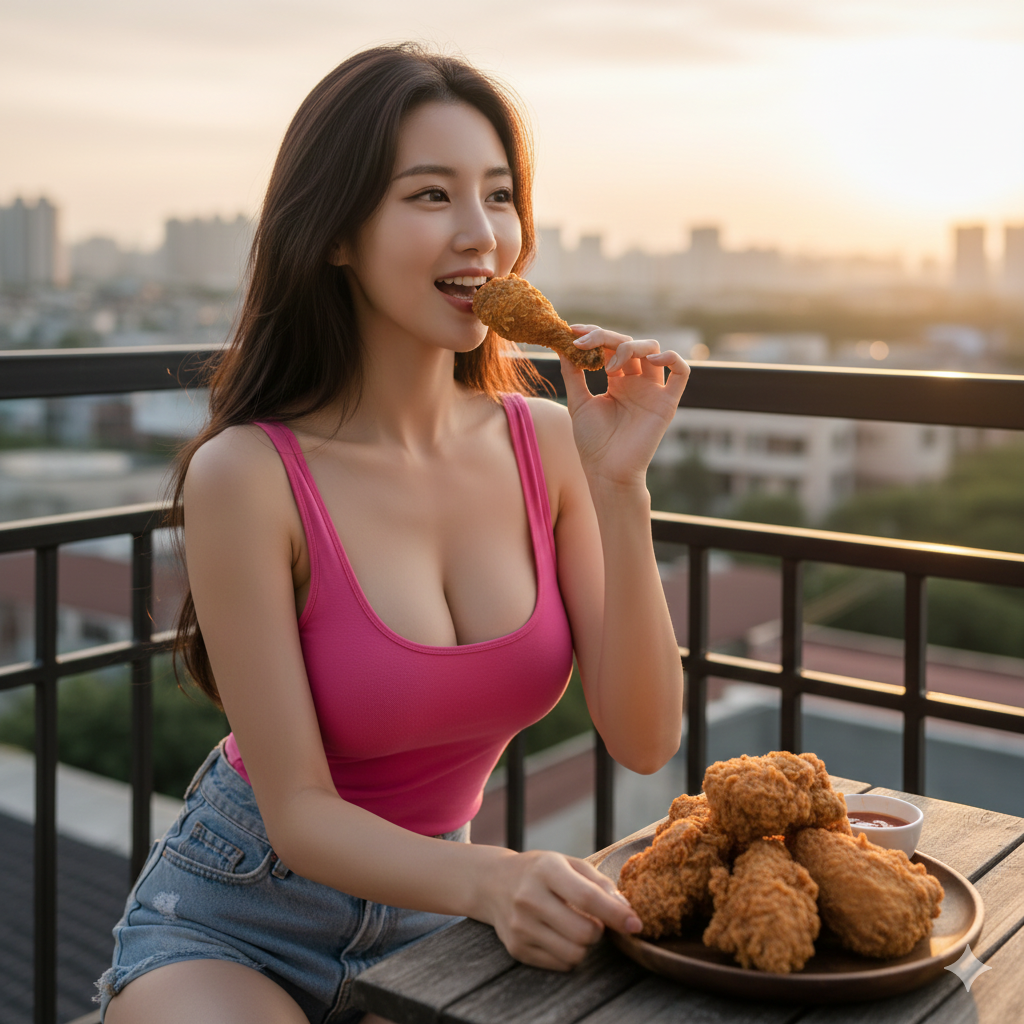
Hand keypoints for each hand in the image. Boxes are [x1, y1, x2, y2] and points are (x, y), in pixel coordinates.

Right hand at [476, 849, 641, 969]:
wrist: (494, 882)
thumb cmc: (541, 871)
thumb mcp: (568, 863)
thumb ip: (600, 884)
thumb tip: (626, 911)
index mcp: (546, 869)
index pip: (587, 897)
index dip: (616, 914)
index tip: (635, 924)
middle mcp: (529, 898)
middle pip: (584, 932)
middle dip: (599, 931)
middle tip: (593, 920)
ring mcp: (519, 926)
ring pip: (574, 954)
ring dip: (585, 945)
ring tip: (574, 927)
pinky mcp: (516, 949)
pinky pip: (560, 965)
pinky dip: (569, 954)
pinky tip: (559, 935)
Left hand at [559, 326, 689, 488]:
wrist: (607, 472)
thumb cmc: (593, 443)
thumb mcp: (578, 402)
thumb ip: (572, 373)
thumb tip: (562, 345)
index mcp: (617, 381)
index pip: (610, 346)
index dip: (594, 334)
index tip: (572, 331)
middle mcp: (636, 382)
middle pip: (629, 343)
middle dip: (605, 338)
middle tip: (584, 344)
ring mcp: (653, 390)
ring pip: (653, 349)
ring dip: (631, 346)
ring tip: (610, 364)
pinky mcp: (667, 402)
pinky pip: (681, 372)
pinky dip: (671, 358)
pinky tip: (650, 359)